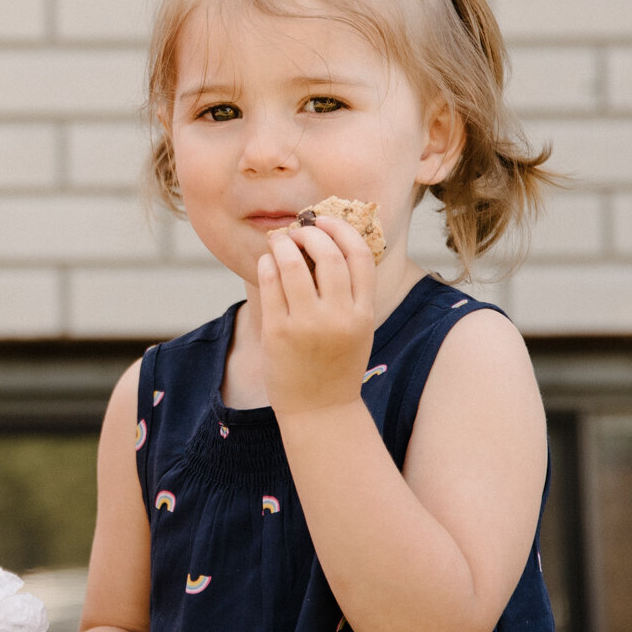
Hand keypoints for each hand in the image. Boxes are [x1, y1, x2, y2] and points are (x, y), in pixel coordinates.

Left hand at [256, 216, 376, 418]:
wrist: (320, 410)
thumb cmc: (337, 363)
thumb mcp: (358, 328)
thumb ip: (351, 292)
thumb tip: (328, 241)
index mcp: (363, 313)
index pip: (360, 255)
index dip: (342, 229)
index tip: (327, 221)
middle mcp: (339, 317)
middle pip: (328, 253)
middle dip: (311, 231)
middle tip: (299, 229)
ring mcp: (307, 325)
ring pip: (293, 264)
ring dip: (284, 242)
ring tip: (279, 240)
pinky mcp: (278, 332)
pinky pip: (270, 284)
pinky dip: (268, 264)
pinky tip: (268, 262)